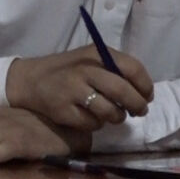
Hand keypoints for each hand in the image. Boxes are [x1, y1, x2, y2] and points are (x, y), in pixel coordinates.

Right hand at [6, 45, 152, 129]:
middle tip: (140, 111)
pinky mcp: (64, 111)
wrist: (31, 80)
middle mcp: (85, 70)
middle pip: (123, 91)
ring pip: (110, 112)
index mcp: (96, 54)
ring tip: (113, 114)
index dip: (145, 85)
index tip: (148, 96)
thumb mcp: (90, 60)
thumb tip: (143, 92)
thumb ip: (114, 69)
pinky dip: (97, 124)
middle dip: (137, 105)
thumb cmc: (68, 70)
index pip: (132, 68)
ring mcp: (73, 91)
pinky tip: (90, 116)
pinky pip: (93, 124)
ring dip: (117, 117)